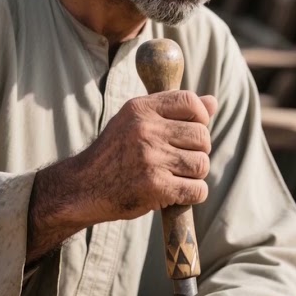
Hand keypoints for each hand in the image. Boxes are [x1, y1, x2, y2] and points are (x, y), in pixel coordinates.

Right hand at [75, 90, 219, 221]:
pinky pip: (198, 190)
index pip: (190, 102)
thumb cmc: (114, 153)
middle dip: (198, 150)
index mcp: (140, 109)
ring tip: (175, 175)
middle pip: (202, 136)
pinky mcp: (156, 188)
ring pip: (202, 164)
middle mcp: (146, 130)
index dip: (200, 116)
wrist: (83, 187)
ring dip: (194, 174)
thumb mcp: (135, 121)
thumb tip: (213, 102)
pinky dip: (193, 194)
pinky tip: (176, 193)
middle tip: (180, 159)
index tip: (192, 130)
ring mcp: (151, 159)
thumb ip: (173, 110)